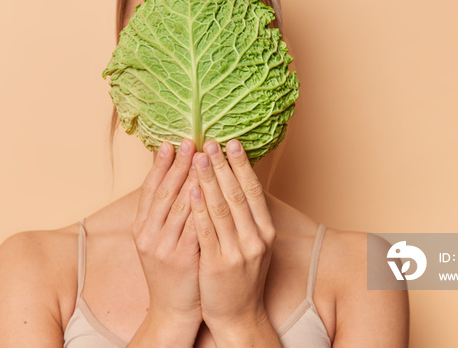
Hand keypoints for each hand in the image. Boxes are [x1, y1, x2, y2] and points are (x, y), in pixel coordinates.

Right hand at [129, 138, 201, 346]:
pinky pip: (194, 226)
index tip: (170, 143)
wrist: (173, 310)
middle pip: (164, 192)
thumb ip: (165, 214)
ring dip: (192, 179)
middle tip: (190, 141)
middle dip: (177, 165)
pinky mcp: (182, 259)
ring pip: (179, 206)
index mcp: (141, 228)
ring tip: (203, 157)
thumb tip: (179, 180)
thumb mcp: (159, 241)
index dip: (160, 165)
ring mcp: (164, 247)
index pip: (150, 189)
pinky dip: (201, 206)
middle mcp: (148, 235)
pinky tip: (208, 190)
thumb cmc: (172, 272)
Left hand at [190, 139, 279, 345]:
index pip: (253, 191)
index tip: (232, 143)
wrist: (239, 316)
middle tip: (211, 142)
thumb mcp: (254, 245)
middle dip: (223, 166)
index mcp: (266, 232)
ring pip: (221, 209)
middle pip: (237, 194)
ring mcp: (237, 252)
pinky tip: (191, 191)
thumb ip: (248, 217)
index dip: (242, 166)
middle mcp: (255, 239)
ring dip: (208, 180)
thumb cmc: (242, 277)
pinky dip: (199, 209)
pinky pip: (206, 231)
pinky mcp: (217, 265)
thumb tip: (240, 181)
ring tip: (198, 157)